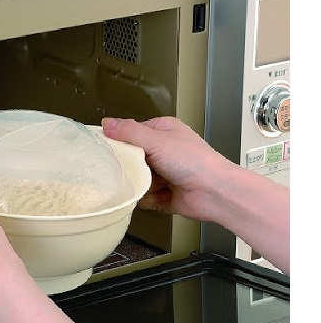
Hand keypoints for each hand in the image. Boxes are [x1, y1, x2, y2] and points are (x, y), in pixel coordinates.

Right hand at [102, 116, 233, 221]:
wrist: (215, 192)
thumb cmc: (195, 162)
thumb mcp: (157, 140)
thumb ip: (129, 132)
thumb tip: (107, 123)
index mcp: (163, 132)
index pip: (131, 133)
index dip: (120, 141)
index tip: (111, 149)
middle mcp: (163, 152)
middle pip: (131, 159)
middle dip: (130, 167)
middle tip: (135, 168)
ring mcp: (164, 174)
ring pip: (136, 179)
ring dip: (141, 184)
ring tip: (152, 183)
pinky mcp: (164, 195)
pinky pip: (144, 197)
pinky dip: (149, 199)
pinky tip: (159, 195)